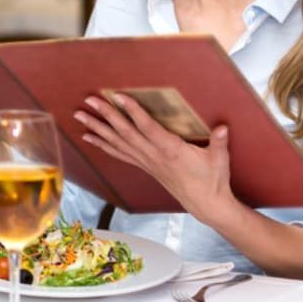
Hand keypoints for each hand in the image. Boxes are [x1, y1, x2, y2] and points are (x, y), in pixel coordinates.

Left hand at [75, 94, 235, 225]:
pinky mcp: (144, 166)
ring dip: (97, 128)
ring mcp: (146, 162)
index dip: (132, 111)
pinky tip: (89, 137)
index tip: (117, 96)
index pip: (147, 127)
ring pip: (117, 142)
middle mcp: (153, 155)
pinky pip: (119, 153)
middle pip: (124, 132)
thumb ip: (219, 142)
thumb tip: (222, 127)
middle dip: (105, 115)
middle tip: (89, 100)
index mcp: (170, 150)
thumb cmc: (213, 180)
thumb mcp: (219, 160)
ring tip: (80, 116)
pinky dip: (102, 144)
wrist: (205, 205)